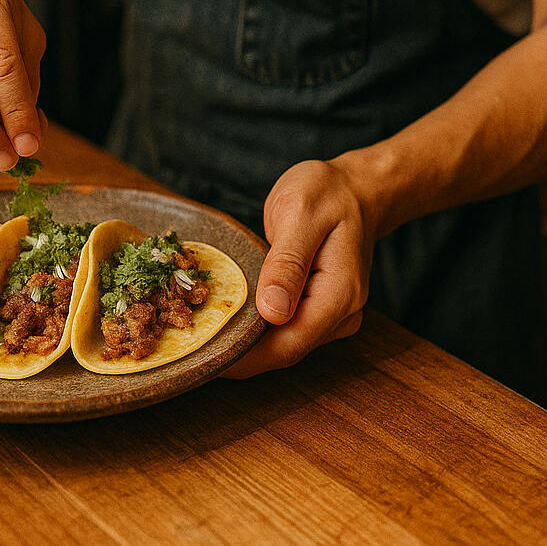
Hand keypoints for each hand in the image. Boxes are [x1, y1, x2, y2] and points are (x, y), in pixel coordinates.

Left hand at [222, 158, 376, 377]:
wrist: (356, 188)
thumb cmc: (328, 192)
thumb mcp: (301, 212)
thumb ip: (287, 262)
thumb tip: (272, 311)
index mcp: (340, 293)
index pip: (289, 344)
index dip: (245, 357)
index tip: (204, 355)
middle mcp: (341, 314)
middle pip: (284, 350)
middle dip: (239, 353)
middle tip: (190, 345)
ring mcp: (332, 315)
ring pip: (283, 344)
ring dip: (245, 343)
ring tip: (201, 335)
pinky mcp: (318, 309)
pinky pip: (285, 328)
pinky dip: (256, 328)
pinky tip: (227, 320)